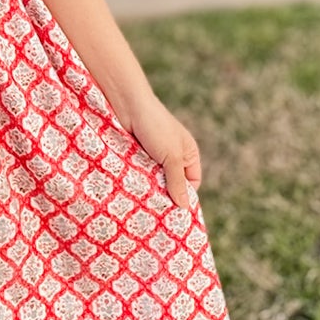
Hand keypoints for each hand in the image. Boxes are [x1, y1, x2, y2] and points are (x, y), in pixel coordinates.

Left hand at [125, 95, 201, 210]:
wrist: (127, 105)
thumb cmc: (155, 126)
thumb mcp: (171, 156)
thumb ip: (177, 182)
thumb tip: (185, 207)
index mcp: (188, 153)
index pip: (192, 183)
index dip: (185, 196)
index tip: (174, 212)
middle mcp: (172, 156)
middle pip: (172, 184)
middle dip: (165, 195)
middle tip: (156, 214)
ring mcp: (153, 156)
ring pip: (154, 181)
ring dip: (149, 190)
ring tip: (142, 207)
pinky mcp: (136, 156)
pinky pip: (139, 175)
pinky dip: (137, 182)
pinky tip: (131, 194)